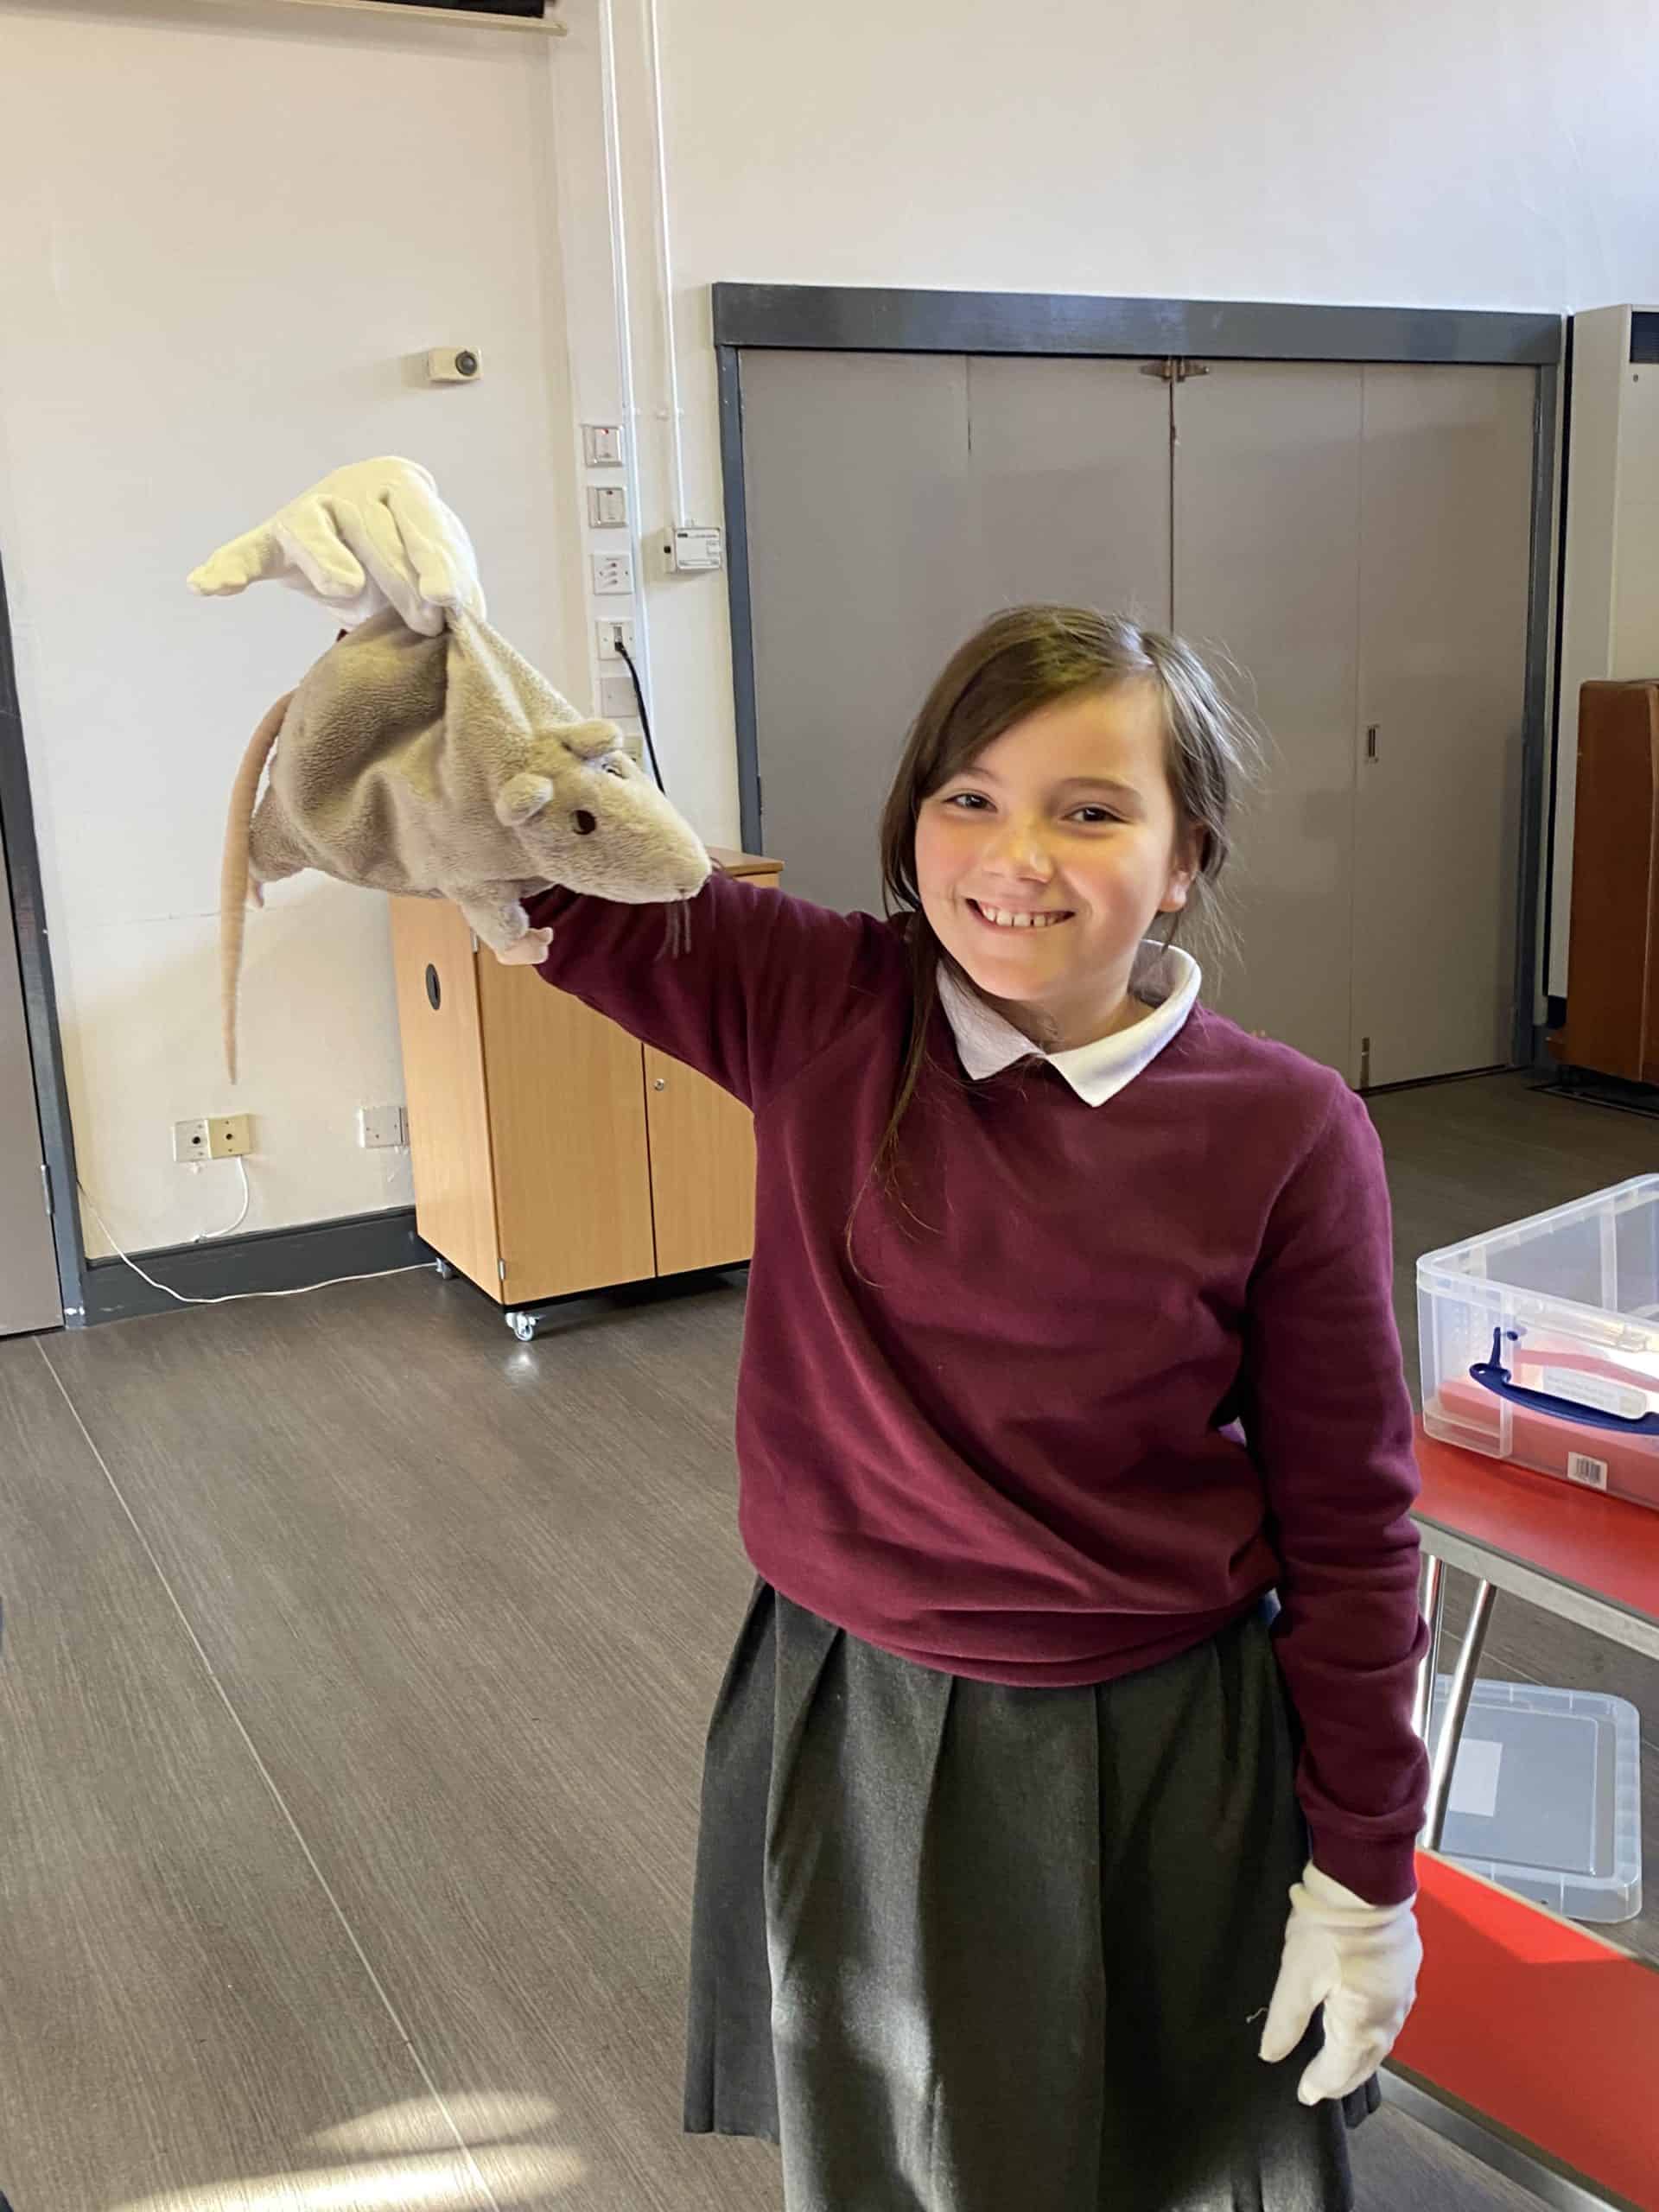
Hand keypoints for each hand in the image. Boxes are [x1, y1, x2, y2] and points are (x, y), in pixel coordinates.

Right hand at [188, 456, 484, 635]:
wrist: (371, 538)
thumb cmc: (414, 550)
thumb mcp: (443, 563)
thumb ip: (456, 582)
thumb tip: (462, 610)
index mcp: (399, 485)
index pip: (420, 519)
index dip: (434, 559)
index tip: (446, 596)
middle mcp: (351, 487)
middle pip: (373, 531)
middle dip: (402, 581)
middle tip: (426, 624)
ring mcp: (308, 511)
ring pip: (312, 534)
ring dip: (328, 562)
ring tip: (345, 587)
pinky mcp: (273, 540)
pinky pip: (247, 553)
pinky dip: (226, 567)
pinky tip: (207, 587)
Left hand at [1259, 1862, 1420, 2103]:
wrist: (1364, 1881)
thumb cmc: (1328, 1928)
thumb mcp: (1296, 1974)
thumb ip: (1285, 2020)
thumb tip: (1271, 2054)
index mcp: (1363, 2024)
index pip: (1340, 2069)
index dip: (1320, 2084)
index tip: (1304, 2095)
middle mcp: (1390, 2017)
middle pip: (1367, 2061)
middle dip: (1343, 2077)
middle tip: (1322, 2086)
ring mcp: (1403, 1993)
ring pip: (1383, 2040)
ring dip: (1361, 2056)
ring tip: (1342, 2063)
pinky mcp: (1406, 1970)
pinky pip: (1391, 2014)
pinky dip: (1374, 2030)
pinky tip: (1364, 2023)